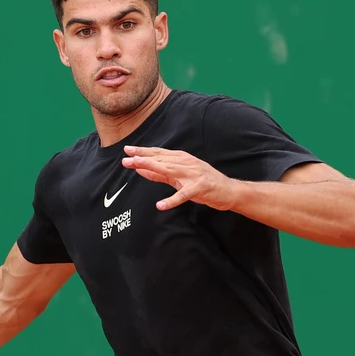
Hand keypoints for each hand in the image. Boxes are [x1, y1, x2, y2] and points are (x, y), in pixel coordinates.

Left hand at [122, 145, 241, 210]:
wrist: (228, 190)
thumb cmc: (203, 183)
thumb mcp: (179, 176)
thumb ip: (160, 174)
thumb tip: (140, 169)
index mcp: (182, 159)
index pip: (159, 153)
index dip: (143, 152)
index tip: (128, 150)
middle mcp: (186, 164)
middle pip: (161, 159)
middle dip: (143, 158)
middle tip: (127, 157)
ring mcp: (193, 175)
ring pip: (170, 170)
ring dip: (153, 168)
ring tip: (137, 167)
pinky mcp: (199, 189)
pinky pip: (183, 195)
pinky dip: (172, 200)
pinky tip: (160, 205)